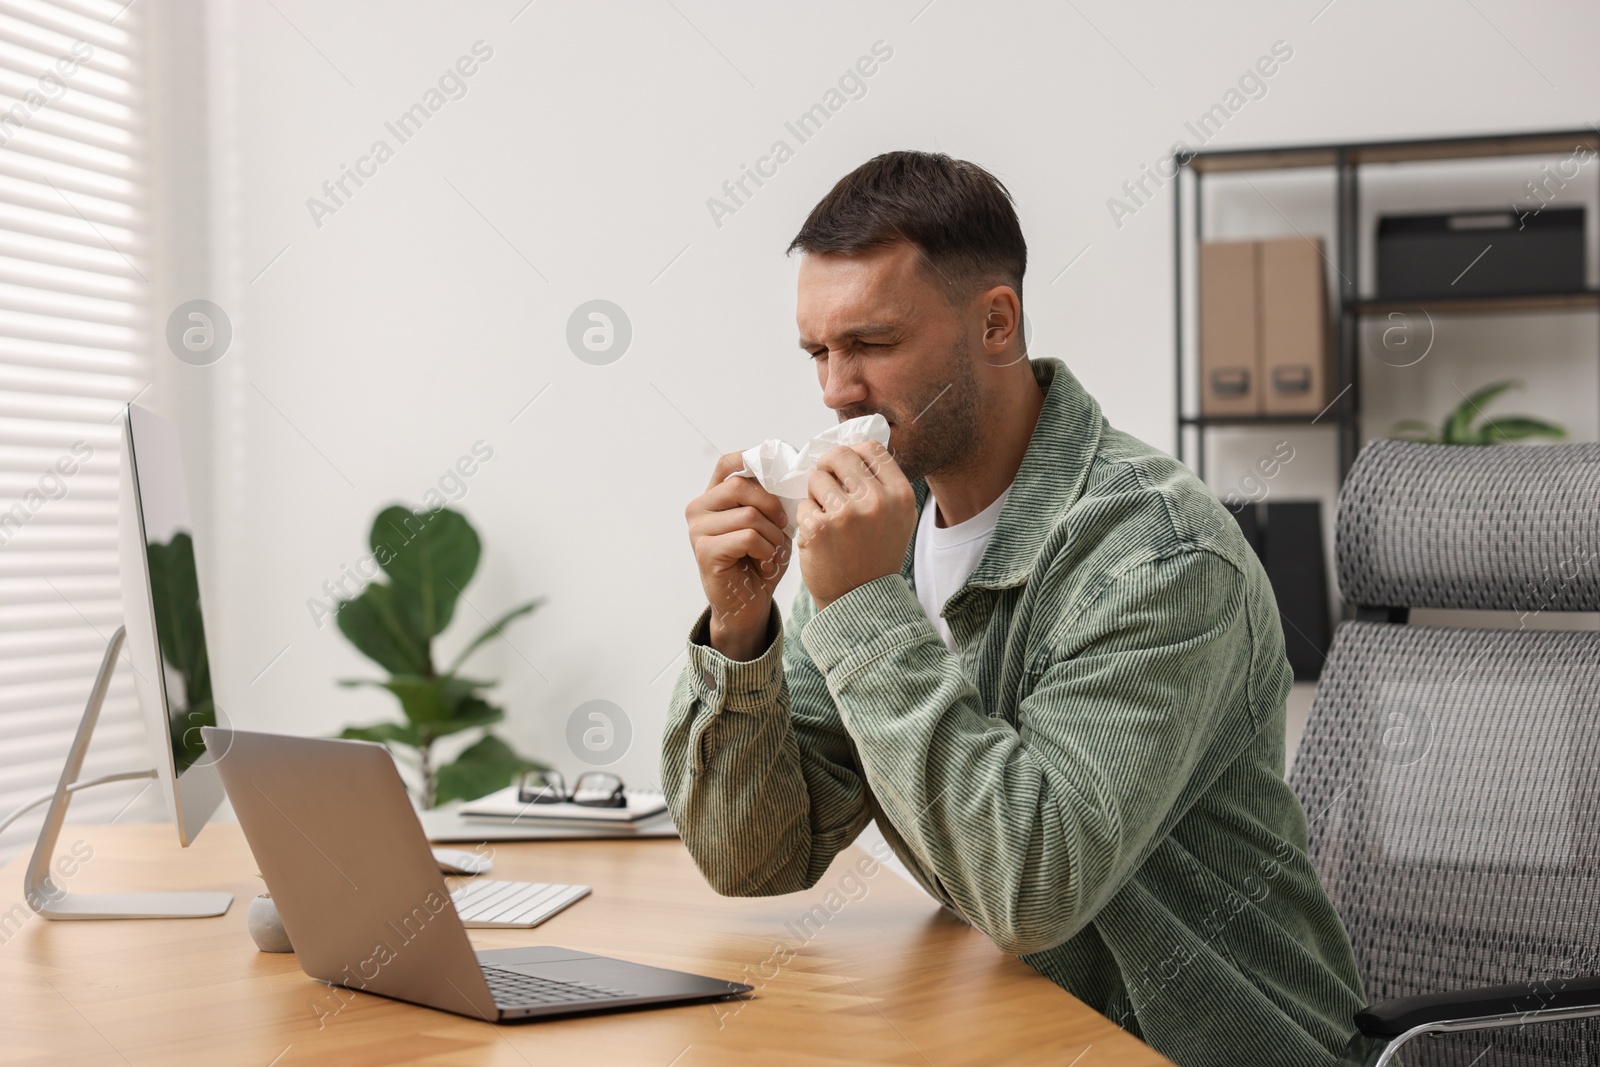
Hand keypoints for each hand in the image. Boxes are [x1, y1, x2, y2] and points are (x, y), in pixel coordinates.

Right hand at [686, 453, 793, 658]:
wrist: (748, 604)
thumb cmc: (759, 562)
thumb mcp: (768, 523)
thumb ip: (768, 499)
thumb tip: (786, 474)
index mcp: (713, 497)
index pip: (728, 463)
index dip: (753, 460)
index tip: (779, 475)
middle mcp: (699, 508)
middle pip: (741, 486)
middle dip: (772, 506)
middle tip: (783, 526)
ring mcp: (698, 530)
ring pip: (749, 514)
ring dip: (772, 535)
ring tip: (773, 551)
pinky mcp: (704, 551)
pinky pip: (747, 537)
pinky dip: (765, 549)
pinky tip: (764, 561)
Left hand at [797, 441, 916, 611]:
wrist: (861, 599)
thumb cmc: (876, 555)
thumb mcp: (897, 518)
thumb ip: (883, 484)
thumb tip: (855, 448)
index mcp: (899, 495)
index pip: (870, 449)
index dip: (853, 454)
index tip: (844, 468)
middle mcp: (876, 501)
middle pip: (839, 456)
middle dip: (828, 469)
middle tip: (826, 486)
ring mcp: (846, 514)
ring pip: (816, 479)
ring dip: (815, 496)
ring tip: (827, 519)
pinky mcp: (819, 529)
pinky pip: (803, 506)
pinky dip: (806, 520)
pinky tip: (818, 538)